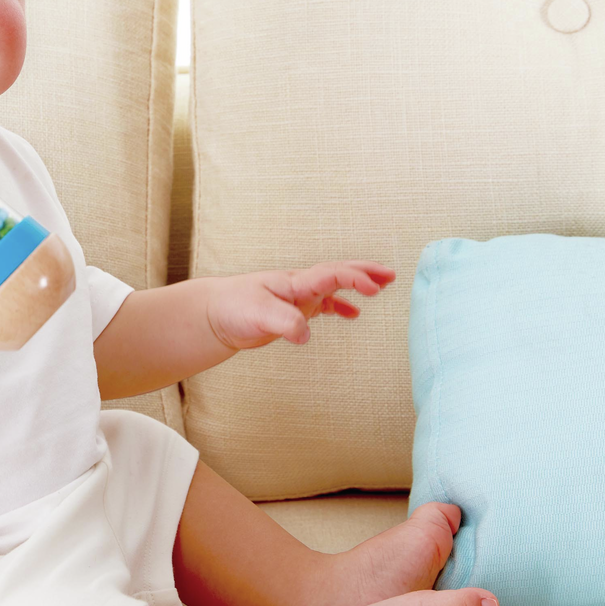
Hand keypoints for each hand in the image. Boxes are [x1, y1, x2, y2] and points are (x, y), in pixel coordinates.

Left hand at [205, 261, 395, 350]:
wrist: (213, 315)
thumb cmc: (232, 308)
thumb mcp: (258, 315)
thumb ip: (284, 322)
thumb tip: (306, 333)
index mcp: (294, 282)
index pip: (331, 274)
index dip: (355, 278)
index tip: (375, 288)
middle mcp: (299, 286)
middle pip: (337, 272)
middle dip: (365, 271)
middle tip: (391, 274)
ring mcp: (297, 297)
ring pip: (334, 287)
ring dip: (357, 285)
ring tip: (381, 287)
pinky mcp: (292, 311)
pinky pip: (324, 305)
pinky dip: (340, 307)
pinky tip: (353, 314)